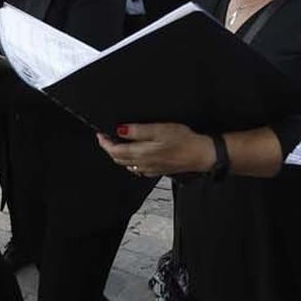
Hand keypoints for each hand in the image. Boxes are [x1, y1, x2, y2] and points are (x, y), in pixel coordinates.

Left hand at [95, 123, 217, 178]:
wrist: (200, 154)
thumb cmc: (183, 140)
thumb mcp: (159, 129)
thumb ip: (138, 131)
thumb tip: (120, 130)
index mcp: (141, 153)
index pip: (114, 151)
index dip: (105, 143)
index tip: (100, 134)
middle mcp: (142, 164)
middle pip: (118, 159)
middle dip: (109, 148)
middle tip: (106, 137)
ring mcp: (149, 169)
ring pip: (127, 164)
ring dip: (119, 155)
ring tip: (118, 143)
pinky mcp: (156, 170)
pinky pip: (137, 168)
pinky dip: (130, 161)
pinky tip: (134, 154)